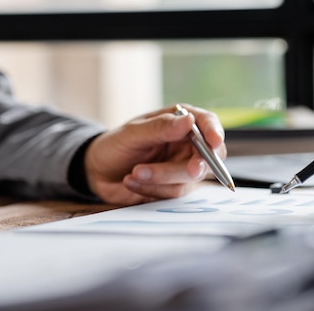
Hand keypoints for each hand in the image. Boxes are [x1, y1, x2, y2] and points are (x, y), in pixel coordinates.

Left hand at [83, 104, 225, 204]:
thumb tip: (189, 121)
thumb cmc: (115, 145)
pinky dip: (152, 189)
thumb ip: (161, 127)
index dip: (214, 132)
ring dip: (161, 178)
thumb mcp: (132, 133)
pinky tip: (132, 182)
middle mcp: (186, 143)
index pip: (208, 123)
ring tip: (133, 174)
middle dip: (194, 166)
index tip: (213, 142)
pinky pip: (173, 193)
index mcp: (180, 120)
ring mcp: (182, 166)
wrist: (98, 172)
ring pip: (189, 178)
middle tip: (189, 170)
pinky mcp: (174, 186)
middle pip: (207, 156)